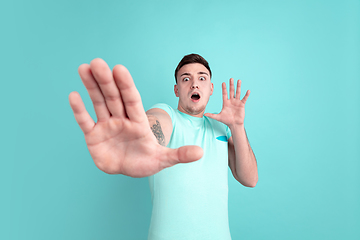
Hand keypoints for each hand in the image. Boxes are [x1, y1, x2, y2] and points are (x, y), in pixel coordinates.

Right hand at [69, 58, 202, 176]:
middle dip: (106, 81)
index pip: (132, 100)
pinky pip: (85, 121)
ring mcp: (106, 126)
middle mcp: (121, 119)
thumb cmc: (146, 162)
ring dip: (91, 87)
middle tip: (97, 63)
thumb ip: (179, 154)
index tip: (119, 69)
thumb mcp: (163, 159)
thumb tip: (201, 153)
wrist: (129, 169)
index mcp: (138, 121)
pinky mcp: (93, 136)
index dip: (126, 85)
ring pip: (98, 103)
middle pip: (114, 97)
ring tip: (84, 68)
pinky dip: (79, 110)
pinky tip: (73, 95)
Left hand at [205, 78, 249, 128]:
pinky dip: (246, 95)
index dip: (224, 88)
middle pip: (231, 91)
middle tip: (231, 78)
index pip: (224, 94)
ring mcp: (237, 102)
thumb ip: (212, 115)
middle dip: (231, 85)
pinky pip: (244, 98)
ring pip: (237, 93)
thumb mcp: (218, 117)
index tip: (223, 82)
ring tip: (239, 80)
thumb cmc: (226, 121)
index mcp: (226, 103)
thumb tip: (204, 114)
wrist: (234, 124)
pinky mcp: (241, 105)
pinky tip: (248, 91)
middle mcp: (231, 101)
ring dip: (238, 87)